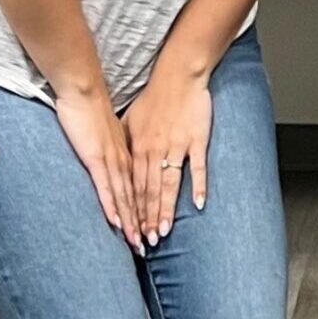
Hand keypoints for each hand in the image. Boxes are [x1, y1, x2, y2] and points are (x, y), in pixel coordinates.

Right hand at [54, 83, 139, 254]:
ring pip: (126, 197)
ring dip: (132, 222)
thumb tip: (113, 164)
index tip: (150, 230)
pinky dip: (113, 205)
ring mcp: (112, 161)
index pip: (140, 190)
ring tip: (138, 244)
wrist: (85, 89)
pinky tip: (117, 222)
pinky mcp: (97, 158)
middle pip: (137, 199)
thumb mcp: (110, 135)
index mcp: (129, 156)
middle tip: (148, 248)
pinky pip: (107, 186)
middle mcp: (125, 161)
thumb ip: (113, 151)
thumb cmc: (93, 110)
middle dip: (142, 225)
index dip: (146, 212)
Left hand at [121, 64, 212, 246]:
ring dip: (166, 209)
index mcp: (138, 147)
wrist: (178, 76)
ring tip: (164, 232)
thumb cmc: (154, 97)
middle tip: (145, 242)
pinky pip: (196, 167)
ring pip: (168, 184)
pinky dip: (198, 186)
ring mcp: (176, 147)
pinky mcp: (196, 140)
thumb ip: (126, 144)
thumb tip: (118, 163)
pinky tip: (198, 204)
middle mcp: (154, 150)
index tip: (128, 230)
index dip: (130, 209)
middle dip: (146, 218)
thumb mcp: (130, 120)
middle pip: (148, 191)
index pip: (132, 185)